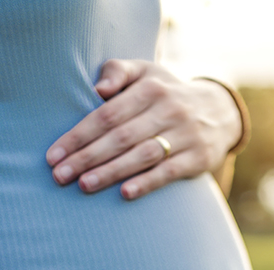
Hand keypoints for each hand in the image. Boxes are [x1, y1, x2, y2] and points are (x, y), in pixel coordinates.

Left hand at [45, 59, 242, 199]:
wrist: (220, 112)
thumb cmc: (166, 93)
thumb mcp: (145, 72)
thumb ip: (117, 71)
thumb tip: (97, 89)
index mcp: (150, 88)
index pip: (107, 114)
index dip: (78, 135)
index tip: (53, 155)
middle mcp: (169, 110)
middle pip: (120, 137)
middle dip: (87, 157)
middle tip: (59, 176)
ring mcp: (185, 135)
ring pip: (142, 155)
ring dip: (111, 172)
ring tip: (83, 185)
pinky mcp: (197, 158)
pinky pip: (169, 172)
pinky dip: (146, 183)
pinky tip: (124, 193)